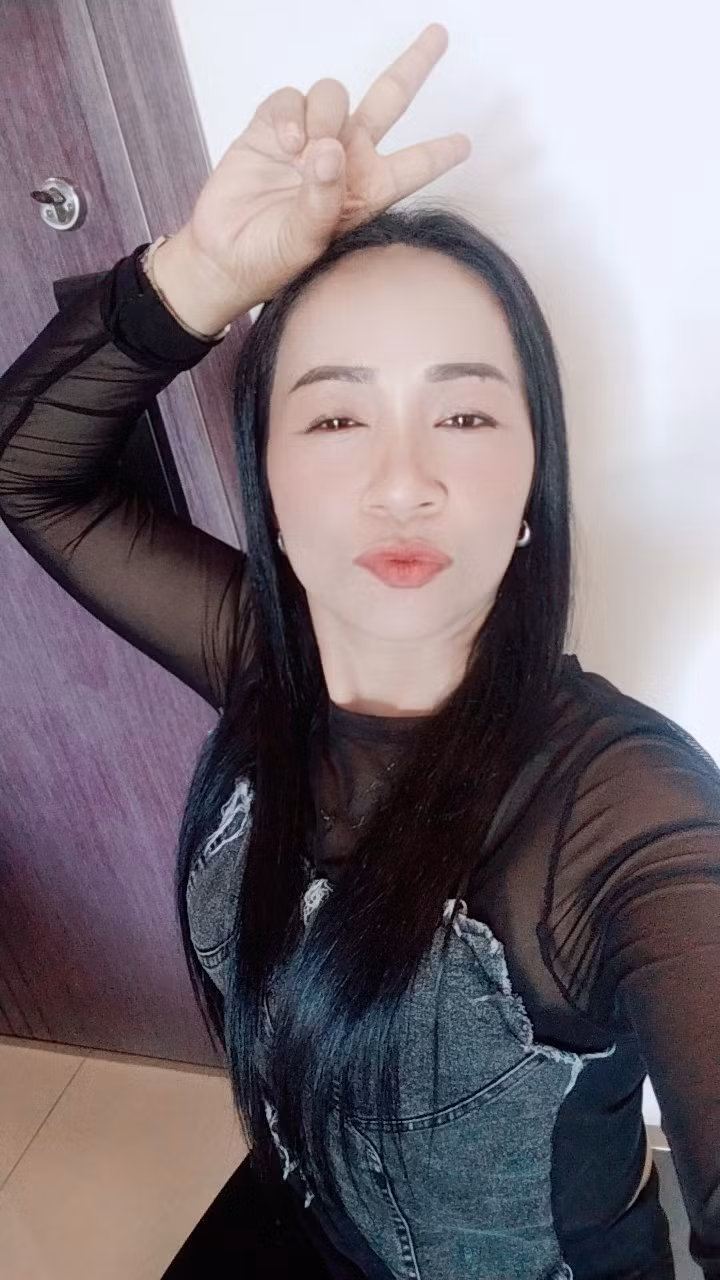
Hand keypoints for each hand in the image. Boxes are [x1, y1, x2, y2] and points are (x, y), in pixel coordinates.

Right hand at [179, 23, 470, 313]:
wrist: (222, 258)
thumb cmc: (271, 261)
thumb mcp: (306, 241)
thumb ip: (323, 197)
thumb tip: (330, 149)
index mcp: (367, 191)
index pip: (414, 165)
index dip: (439, 153)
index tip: (464, 144)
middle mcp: (346, 158)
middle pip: (389, 100)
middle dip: (413, 66)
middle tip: (438, 35)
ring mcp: (309, 139)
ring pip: (335, 94)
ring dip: (325, 114)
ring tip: (305, 152)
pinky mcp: (272, 128)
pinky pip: (292, 98)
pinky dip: (290, 115)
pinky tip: (285, 145)